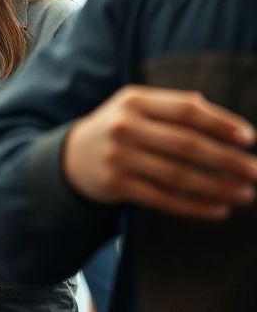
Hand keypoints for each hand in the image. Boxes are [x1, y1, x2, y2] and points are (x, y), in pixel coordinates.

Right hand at [63, 85, 256, 219]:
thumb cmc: (119, 129)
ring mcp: (118, 157)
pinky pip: (163, 198)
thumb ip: (175, 109)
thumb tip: (228, 125)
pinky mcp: (116, 184)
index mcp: (134, 100)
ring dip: (218, 187)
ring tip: (245, 194)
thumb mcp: (137, 108)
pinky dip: (194, 206)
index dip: (221, 124)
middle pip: (187, 145)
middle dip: (228, 161)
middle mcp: (125, 126)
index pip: (187, 110)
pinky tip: (218, 210)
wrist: (72, 156)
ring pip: (179, 175)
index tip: (249, 139)